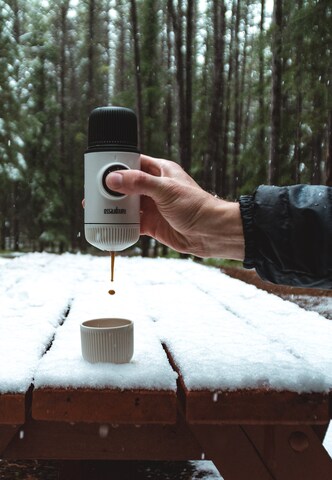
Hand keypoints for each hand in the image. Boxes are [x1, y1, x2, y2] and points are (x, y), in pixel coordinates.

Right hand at [106, 154, 243, 258]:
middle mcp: (155, 188)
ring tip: (95, 210)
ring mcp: (153, 207)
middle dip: (110, 190)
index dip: (116, 165)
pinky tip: (110, 226)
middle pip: (126, 186)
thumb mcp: (166, 190)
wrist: (211, 233)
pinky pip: (132, 223)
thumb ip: (139, 183)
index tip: (98, 170)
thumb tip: (113, 178)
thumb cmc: (196, 206)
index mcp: (160, 171)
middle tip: (92, 193)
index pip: (133, 163)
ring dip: (113, 208)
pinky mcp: (153, 224)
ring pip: (127, 205)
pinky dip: (121, 225)